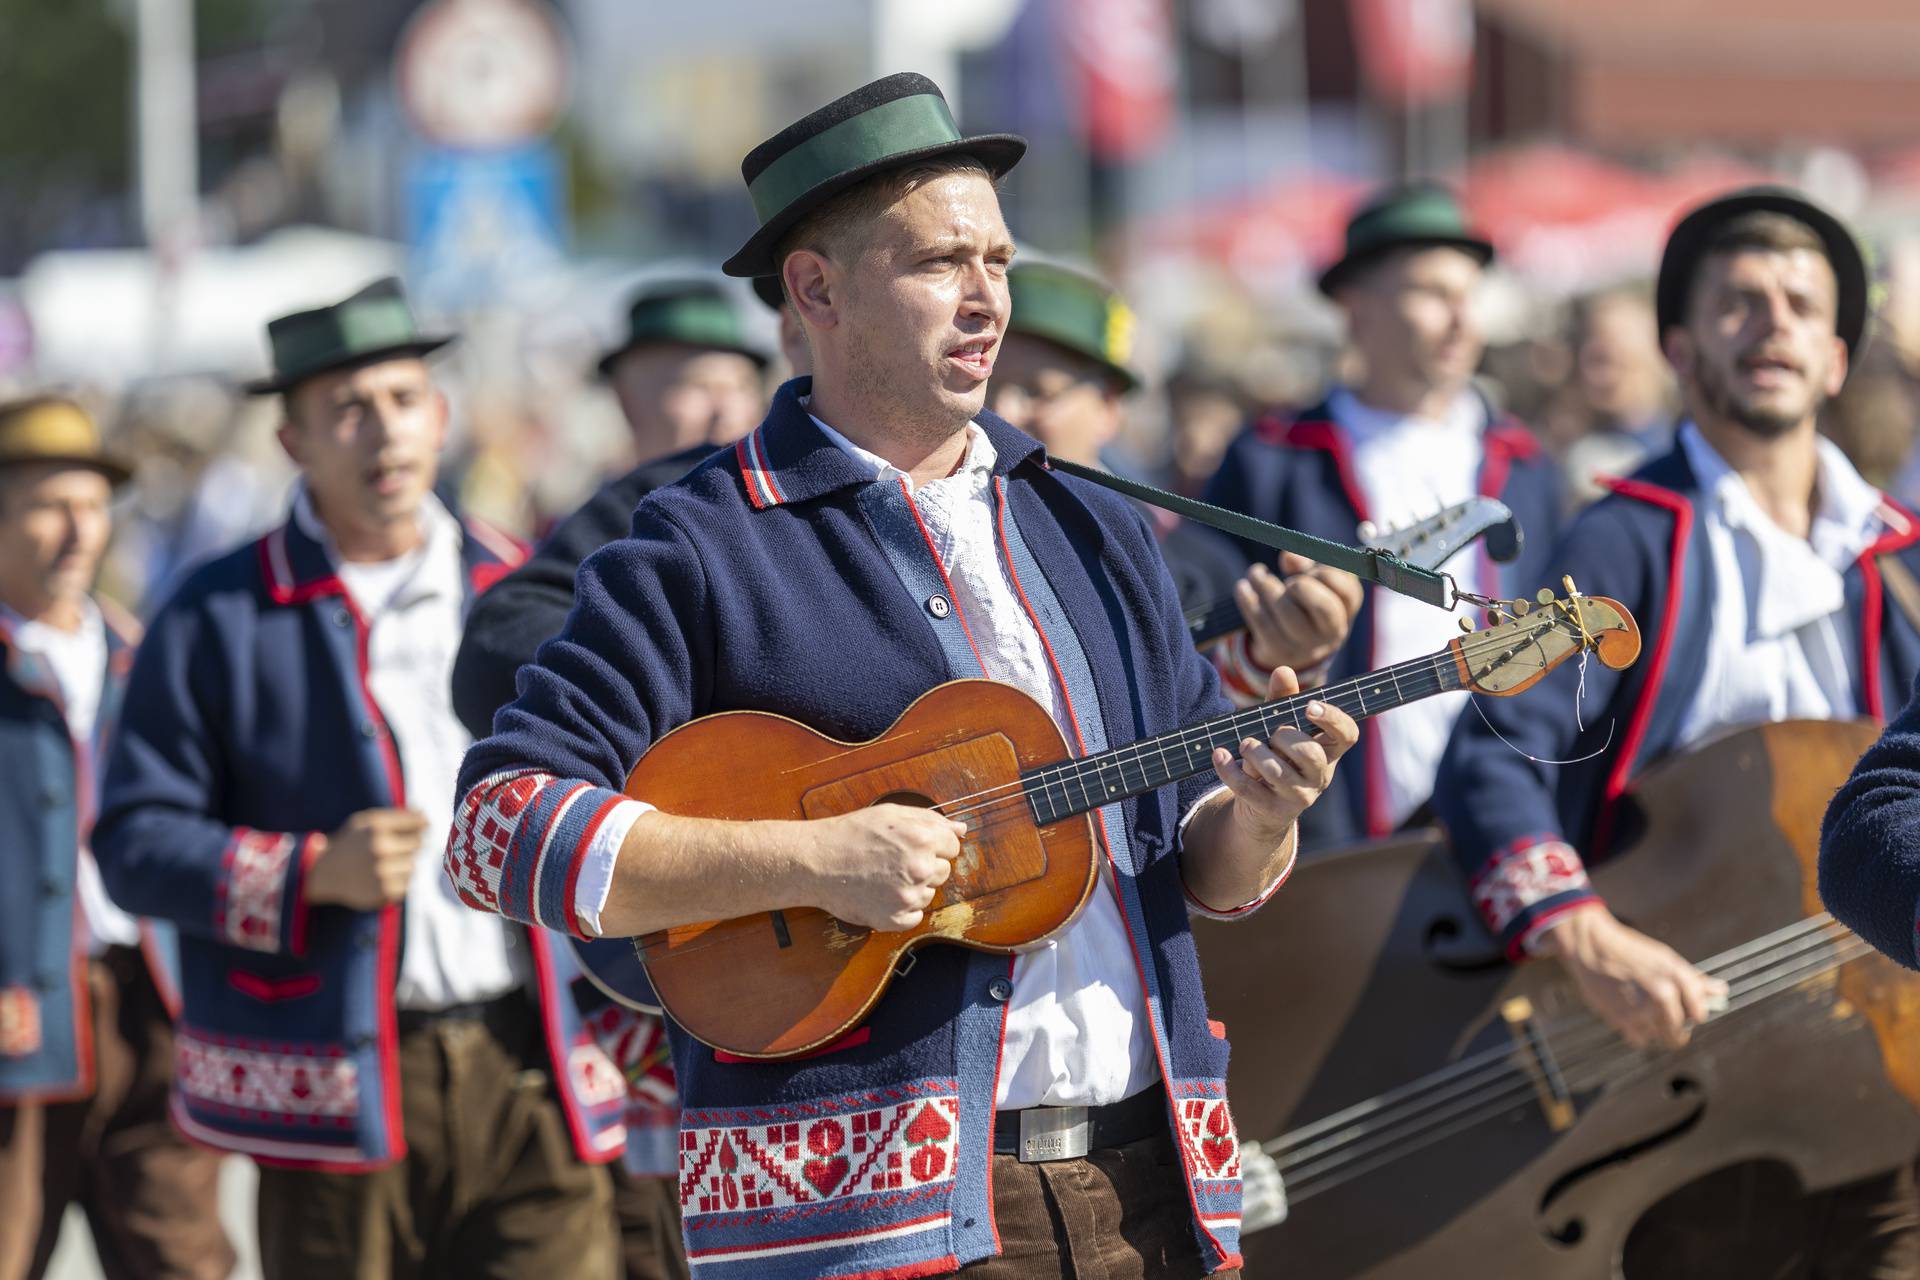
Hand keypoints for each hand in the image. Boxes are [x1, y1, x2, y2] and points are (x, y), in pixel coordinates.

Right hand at [306, 809, 429, 910]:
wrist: (326, 873)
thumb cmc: (352, 843)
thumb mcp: (369, 822)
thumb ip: (398, 816)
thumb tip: (425, 815)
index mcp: (378, 826)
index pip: (419, 822)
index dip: (422, 824)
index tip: (420, 826)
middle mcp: (381, 847)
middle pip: (418, 843)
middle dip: (410, 844)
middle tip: (393, 848)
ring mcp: (383, 870)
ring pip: (413, 865)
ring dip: (404, 864)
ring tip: (384, 864)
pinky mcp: (386, 890)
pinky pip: (406, 883)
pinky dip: (398, 880)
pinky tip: (381, 877)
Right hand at [802, 805, 965, 932]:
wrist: (816, 862)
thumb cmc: (851, 834)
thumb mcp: (891, 814)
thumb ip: (931, 820)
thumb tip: (962, 829)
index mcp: (922, 838)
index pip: (952, 846)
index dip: (932, 844)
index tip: (911, 846)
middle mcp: (920, 867)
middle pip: (942, 871)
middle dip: (924, 866)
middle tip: (893, 862)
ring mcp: (908, 896)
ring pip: (929, 893)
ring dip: (913, 888)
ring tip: (883, 877)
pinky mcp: (895, 919)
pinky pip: (915, 916)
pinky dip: (902, 909)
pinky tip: (881, 894)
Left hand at [1210, 665, 1358, 846]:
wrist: (1260, 807)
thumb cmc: (1275, 756)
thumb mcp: (1278, 727)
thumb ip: (1281, 700)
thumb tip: (1283, 671)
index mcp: (1328, 751)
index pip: (1347, 734)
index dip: (1333, 718)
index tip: (1309, 705)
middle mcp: (1319, 776)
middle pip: (1310, 754)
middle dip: (1285, 737)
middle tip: (1270, 733)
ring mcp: (1298, 796)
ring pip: (1279, 774)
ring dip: (1256, 754)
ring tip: (1245, 745)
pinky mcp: (1273, 811)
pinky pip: (1250, 790)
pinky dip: (1230, 770)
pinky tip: (1219, 755)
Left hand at [1238, 552, 1363, 675]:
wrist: (1292, 646)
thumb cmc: (1306, 602)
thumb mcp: (1313, 582)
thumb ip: (1304, 564)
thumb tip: (1289, 556)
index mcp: (1346, 609)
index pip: (1348, 591)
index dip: (1327, 574)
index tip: (1312, 570)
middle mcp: (1331, 631)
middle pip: (1324, 607)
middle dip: (1304, 587)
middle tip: (1290, 582)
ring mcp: (1305, 644)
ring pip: (1287, 612)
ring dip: (1267, 586)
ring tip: (1257, 574)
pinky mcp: (1278, 649)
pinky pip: (1262, 621)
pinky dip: (1248, 599)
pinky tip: (1243, 587)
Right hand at [1538, 906, 1727, 1049]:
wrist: (1591, 947)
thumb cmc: (1631, 951)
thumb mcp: (1664, 958)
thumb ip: (1693, 979)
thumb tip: (1722, 991)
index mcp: (1676, 975)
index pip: (1699, 1012)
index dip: (1696, 1016)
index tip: (1691, 1015)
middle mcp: (1662, 993)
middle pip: (1680, 1032)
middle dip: (1677, 1031)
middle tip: (1669, 1022)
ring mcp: (1642, 1009)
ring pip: (1661, 1038)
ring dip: (1657, 1032)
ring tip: (1645, 1014)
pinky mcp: (1623, 1019)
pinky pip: (1640, 1040)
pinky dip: (1638, 1033)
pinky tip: (1631, 1016)